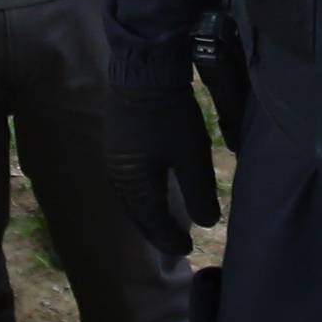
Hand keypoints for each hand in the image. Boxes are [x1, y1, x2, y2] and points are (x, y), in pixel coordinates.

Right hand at [105, 85, 219, 258]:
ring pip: (129, 197)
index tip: (187, 248)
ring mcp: (113, 156)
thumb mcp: (192, 157)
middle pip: (135, 212)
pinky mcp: (116, 142)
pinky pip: (127, 181)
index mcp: (133, 182)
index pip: (151, 220)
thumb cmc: (170, 117)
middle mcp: (117, 174)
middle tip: (173, 241)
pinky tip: (151, 191)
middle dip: (155, 229)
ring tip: (162, 222)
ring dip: (146, 213)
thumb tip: (209, 223)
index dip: (170, 237)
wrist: (145, 73)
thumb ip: (199, 194)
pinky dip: (140, 195)